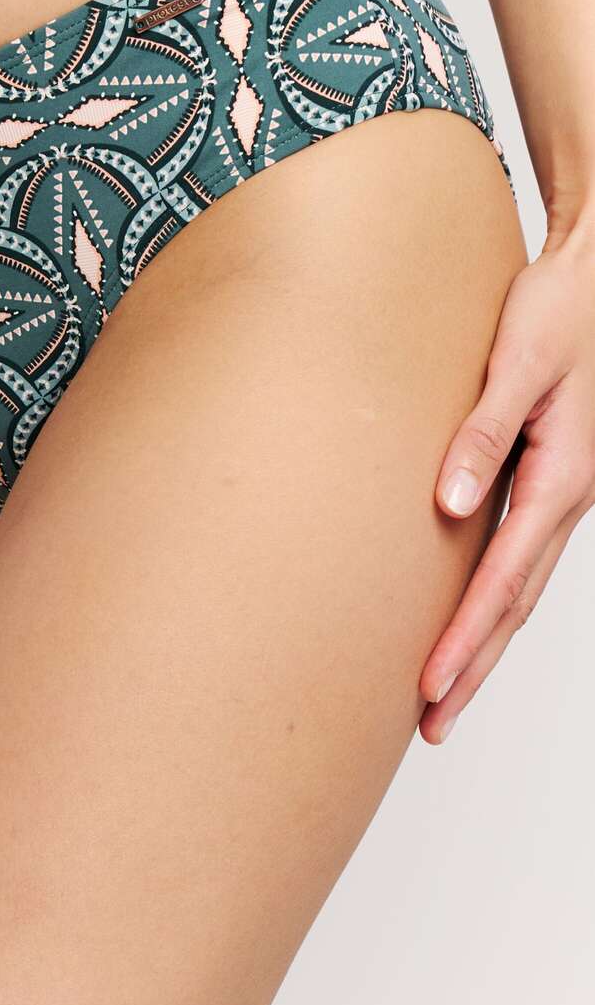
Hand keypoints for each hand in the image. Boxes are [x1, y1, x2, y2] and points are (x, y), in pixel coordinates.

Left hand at [419, 223, 594, 742]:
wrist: (594, 278)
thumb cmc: (557, 311)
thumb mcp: (518, 365)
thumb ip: (483, 434)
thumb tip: (450, 505)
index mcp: (560, 478)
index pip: (503, 581)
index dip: (464, 639)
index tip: (428, 688)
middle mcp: (565, 498)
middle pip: (515, 604)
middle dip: (473, 667)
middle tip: (431, 726)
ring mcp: (560, 494)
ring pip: (520, 589)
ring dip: (483, 643)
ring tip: (441, 695)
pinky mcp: (548, 482)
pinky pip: (520, 559)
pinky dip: (494, 601)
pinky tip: (469, 619)